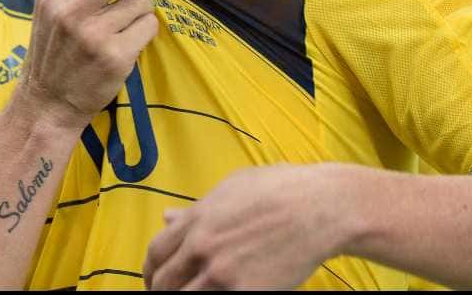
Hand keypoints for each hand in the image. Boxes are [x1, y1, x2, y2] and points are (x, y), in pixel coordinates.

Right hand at [13, 0, 159, 129]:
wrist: (47, 103)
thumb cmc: (56, 53)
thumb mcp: (55, 10)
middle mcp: (69, 11)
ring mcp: (92, 35)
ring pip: (142, 0)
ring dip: (142, 10)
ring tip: (125, 25)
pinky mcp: (113, 57)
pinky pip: (148, 27)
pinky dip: (145, 32)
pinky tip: (128, 42)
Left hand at [144, 164, 357, 289]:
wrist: (321, 207)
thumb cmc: (281, 188)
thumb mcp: (231, 187)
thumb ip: (196, 207)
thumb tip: (167, 216)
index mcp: (196, 219)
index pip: (155, 253)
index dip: (151, 271)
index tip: (155, 279)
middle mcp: (201, 246)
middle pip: (164, 282)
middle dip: (162, 291)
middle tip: (171, 294)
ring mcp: (221, 272)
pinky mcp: (245, 292)